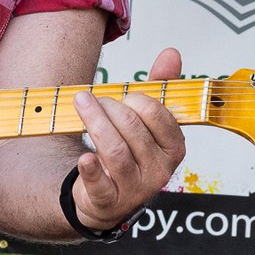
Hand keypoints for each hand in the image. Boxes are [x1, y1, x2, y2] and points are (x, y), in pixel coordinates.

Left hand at [70, 47, 186, 229]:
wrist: (108, 194)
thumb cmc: (129, 151)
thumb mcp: (148, 119)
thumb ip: (160, 87)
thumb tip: (171, 54)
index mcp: (173, 148)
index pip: (157, 114)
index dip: (134, 98)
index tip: (120, 95)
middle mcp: (159, 170)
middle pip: (132, 128)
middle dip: (108, 106)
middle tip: (90, 98)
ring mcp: (135, 188)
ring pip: (115, 151)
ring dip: (94, 122)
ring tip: (80, 104)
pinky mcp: (109, 201)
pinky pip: (100, 184)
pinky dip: (90, 169)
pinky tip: (84, 158)